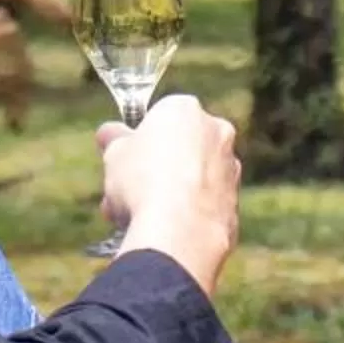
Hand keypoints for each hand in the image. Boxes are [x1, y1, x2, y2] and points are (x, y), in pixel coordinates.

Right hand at [98, 95, 240, 296]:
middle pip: (178, 149)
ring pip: (190, 179)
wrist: (178, 232)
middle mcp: (217, 133)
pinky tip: (162, 232)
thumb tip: (109, 133)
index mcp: (186, 109)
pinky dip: (185, 215)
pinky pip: (201, 206)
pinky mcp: (234, 206)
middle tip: (123, 191)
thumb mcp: (114, 153)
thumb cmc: (143, 182)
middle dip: (151, 170)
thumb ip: (114, 139)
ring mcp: (230, 170)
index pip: (159, 118)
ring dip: (165, 194)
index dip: (137, 139)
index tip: (121, 157)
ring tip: (134, 217)